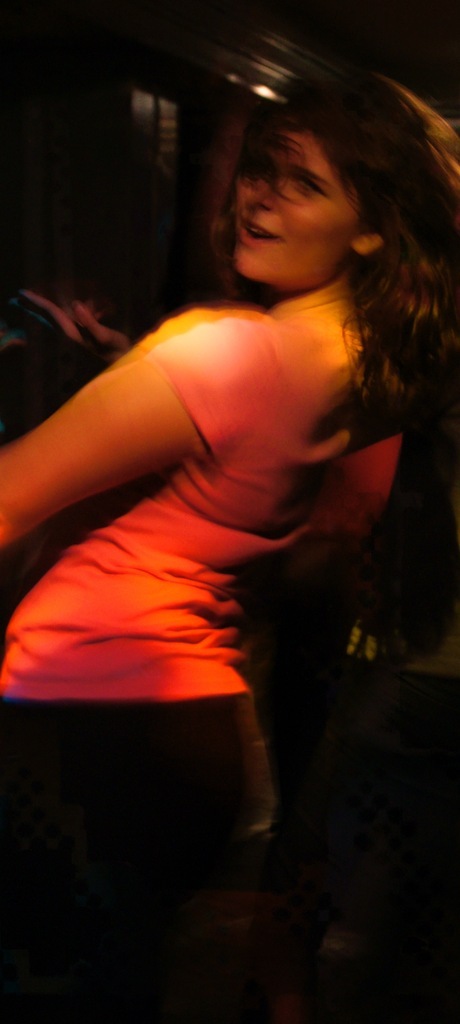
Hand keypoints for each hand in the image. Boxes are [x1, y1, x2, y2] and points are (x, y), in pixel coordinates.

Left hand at [10, 290, 131, 362]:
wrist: (128, 370)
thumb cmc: (120, 355)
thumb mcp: (108, 338)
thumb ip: (91, 323)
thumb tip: (76, 304)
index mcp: (74, 336)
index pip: (53, 314)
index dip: (39, 302)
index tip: (22, 292)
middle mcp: (71, 338)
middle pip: (49, 318)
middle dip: (37, 306)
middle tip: (22, 294)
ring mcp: (76, 340)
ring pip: (56, 321)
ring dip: (47, 310)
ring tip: (37, 300)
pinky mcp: (83, 341)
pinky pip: (66, 324)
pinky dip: (60, 315)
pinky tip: (61, 311)